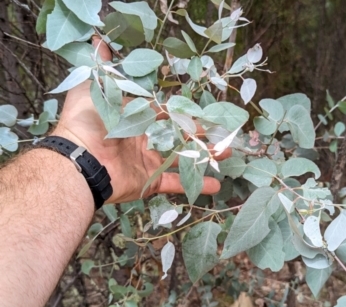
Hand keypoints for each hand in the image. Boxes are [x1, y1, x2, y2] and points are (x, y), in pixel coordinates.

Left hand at [54, 37, 227, 203]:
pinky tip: (217, 184)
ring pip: (183, 158)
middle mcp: (145, 139)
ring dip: (205, 156)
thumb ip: (104, 70)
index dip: (186, 112)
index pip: (167, 114)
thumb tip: (100, 44)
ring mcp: (149, 161)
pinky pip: (176, 183)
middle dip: (202, 134)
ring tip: (225, 153)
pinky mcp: (151, 180)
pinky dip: (197, 184)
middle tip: (223, 132)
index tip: (206, 111)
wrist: (81, 159)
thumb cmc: (88, 122)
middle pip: (180, 136)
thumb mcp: (95, 88)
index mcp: (136, 119)